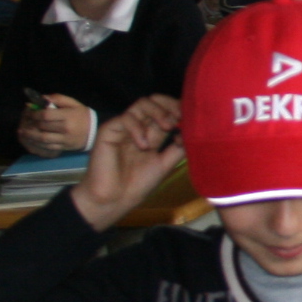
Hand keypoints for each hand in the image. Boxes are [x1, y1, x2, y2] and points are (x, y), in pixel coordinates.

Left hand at [18, 94, 93, 156]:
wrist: (95, 131)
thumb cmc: (82, 115)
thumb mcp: (73, 103)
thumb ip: (58, 98)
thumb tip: (42, 98)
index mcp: (68, 116)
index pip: (46, 115)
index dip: (35, 113)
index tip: (31, 112)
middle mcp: (66, 129)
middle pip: (42, 127)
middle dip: (31, 123)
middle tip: (26, 121)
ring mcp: (64, 139)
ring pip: (42, 139)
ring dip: (30, 135)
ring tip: (23, 132)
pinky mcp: (63, 147)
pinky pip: (47, 146)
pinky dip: (37, 143)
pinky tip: (31, 139)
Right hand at [69, 96, 183, 227]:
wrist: (114, 200)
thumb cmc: (137, 184)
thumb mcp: (165, 164)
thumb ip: (178, 148)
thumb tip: (193, 132)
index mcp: (153, 134)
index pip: (167, 111)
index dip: (178, 110)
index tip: (190, 118)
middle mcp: (140, 127)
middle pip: (155, 102)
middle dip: (170, 105)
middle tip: (179, 117)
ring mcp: (125, 128)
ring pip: (142, 103)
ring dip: (158, 112)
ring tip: (167, 127)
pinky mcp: (109, 130)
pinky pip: (126, 117)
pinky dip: (138, 128)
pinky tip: (143, 145)